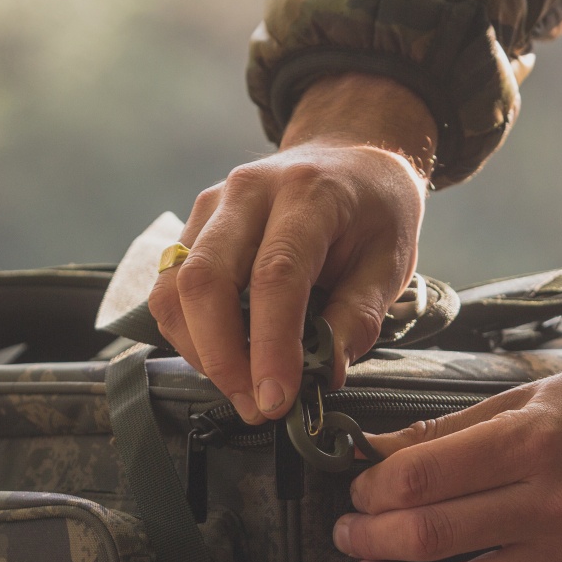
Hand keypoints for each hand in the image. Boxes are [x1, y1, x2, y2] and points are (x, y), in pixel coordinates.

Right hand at [148, 73, 435, 425]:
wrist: (349, 155)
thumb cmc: (373, 210)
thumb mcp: (391, 262)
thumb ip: (358, 319)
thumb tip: (321, 374)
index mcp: (309, 193)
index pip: (275, 275)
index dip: (269, 345)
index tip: (276, 399)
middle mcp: (249, 192)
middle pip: (205, 280)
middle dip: (222, 358)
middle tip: (255, 406)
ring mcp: (212, 206)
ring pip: (175, 288)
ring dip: (200, 352)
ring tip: (242, 388)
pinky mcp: (193, 227)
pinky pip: (171, 289)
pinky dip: (190, 335)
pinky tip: (226, 356)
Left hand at [334, 331, 561, 561]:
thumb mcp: (532, 394)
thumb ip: (450, 428)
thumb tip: (378, 453)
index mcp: (531, 441)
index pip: (418, 479)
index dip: (371, 492)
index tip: (359, 494)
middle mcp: (553, 501)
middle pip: (429, 538)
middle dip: (369, 540)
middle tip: (348, 536)